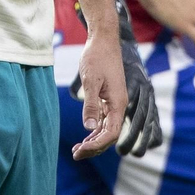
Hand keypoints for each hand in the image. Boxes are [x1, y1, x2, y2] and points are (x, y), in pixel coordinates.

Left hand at [73, 0, 162, 156]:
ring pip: (108, 129)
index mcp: (118, 103)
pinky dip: (96, 130)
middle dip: (94, 147)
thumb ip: (91, 104)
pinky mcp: (109, 98)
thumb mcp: (91, 81)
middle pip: (110, 135)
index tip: (80, 150)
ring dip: (94, 141)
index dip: (96, 145)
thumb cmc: (97, 57)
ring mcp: (115, 102)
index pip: (112, 133)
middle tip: (75, 154)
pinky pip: (105, 120)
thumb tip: (90, 127)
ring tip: (77, 149)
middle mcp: (119, 105)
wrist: (103, 40)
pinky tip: (85, 135)